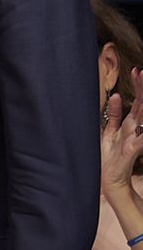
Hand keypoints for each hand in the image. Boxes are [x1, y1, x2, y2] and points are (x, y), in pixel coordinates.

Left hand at [101, 68, 142, 205]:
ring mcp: (136, 138)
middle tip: (141, 71)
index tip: (136, 69)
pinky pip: (140, 139)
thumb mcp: (110, 132)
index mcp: (130, 124)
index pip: (137, 101)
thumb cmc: (111, 156)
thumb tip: (117, 96)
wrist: (111, 180)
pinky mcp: (132, 149)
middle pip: (142, 105)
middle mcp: (136, 129)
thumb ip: (114, 115)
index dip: (138, 86)